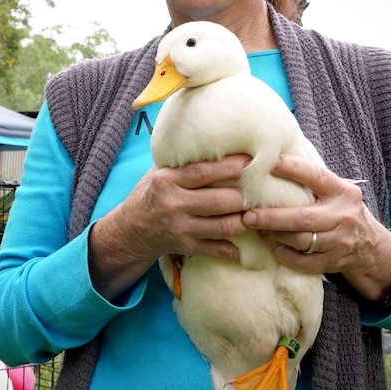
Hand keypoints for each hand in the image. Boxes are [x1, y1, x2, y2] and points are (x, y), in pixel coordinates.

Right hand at [116, 153, 251, 260]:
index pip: (204, 171)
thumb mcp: (158, 173)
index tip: (252, 160)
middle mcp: (173, 204)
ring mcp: (180, 227)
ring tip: (257, 214)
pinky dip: (232, 250)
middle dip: (244, 196)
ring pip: (223, 226)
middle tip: (261, 190)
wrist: (129, 230)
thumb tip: (213, 139)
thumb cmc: (150, 195)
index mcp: (167, 180)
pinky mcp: (184, 247)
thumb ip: (181, 161)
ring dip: (244, 221)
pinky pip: (215, 250)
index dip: (231, 166)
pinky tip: (245, 246)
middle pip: (220, 200)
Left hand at [239, 154, 390, 301]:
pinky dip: (284, 255)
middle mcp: (343, 216)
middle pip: (303, 218)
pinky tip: (272, 246)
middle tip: (248, 215)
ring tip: (256, 228)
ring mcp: (339, 242)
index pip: (316, 177)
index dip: (293, 169)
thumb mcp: (336, 191)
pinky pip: (303, 262)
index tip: (269, 163)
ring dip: (274, 235)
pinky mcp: (332, 262)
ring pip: (301, 241)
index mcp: (343, 192)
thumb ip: (313, 180)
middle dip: (272, 217)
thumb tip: (274, 158)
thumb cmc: (342, 210)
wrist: (371, 247)